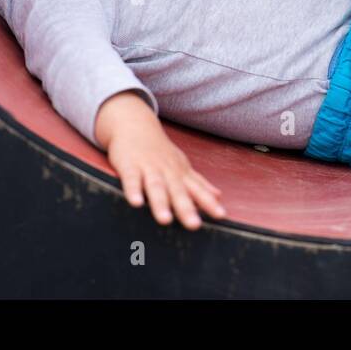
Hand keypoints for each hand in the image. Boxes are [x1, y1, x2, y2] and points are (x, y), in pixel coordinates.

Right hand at [106, 119, 226, 229]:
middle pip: (178, 191)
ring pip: (156, 187)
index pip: (197, 190)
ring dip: (160, 203)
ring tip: (165, 220)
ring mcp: (148, 168)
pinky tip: (136, 203)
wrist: (135, 124)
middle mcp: (167, 171)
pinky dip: (133, 191)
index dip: (209, 202)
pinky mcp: (129, 166)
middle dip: (186, 209)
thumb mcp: (181, 166)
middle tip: (194, 225)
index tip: (221, 215)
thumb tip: (218, 196)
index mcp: (180, 174)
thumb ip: (198, 183)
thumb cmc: (160, 151)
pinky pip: (132, 179)